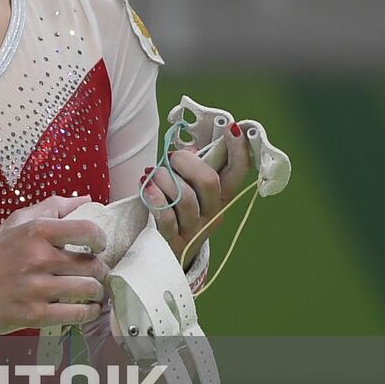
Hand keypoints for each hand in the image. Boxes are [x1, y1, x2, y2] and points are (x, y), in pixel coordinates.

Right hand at [0, 194, 108, 335]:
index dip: (100, 238)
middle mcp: (37, 258)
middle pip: (92, 264)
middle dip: (99, 270)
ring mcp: (37, 288)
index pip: (86, 230)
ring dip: (97, 291)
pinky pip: (77, 314)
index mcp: (35, 231)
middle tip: (96, 272)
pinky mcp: (35, 314)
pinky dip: (89, 312)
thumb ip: (51, 207)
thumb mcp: (15, 223)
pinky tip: (88, 308)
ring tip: (93, 291)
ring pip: (89, 289)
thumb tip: (86, 201)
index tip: (98, 245)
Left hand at [140, 121, 253, 268]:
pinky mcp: (174, 240)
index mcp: (221, 196)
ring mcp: (195, 229)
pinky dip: (154, 198)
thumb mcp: (190, 190)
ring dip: (164, 179)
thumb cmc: (176, 212)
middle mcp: (213, 213)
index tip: (233, 127)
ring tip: (151, 175)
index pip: (238, 171)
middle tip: (170, 159)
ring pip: (185, 197)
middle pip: (209, 181)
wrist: (167, 255)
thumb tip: (188, 150)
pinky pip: (166, 217)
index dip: (239, 149)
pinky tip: (145, 187)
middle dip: (186, 163)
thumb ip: (192, 169)